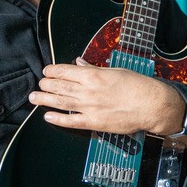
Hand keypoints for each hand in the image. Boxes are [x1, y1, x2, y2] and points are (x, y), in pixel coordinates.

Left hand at [28, 58, 186, 135]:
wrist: (151, 104)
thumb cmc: (137, 85)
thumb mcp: (115, 70)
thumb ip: (93, 68)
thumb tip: (78, 63)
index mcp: (93, 75)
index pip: (66, 71)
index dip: (53, 71)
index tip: (46, 71)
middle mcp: (88, 91)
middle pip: (61, 86)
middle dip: (47, 84)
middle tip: (39, 84)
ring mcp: (90, 108)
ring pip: (61, 102)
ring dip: (45, 99)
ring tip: (34, 97)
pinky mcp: (94, 123)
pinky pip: (71, 121)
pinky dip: (58, 119)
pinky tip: (47, 116)